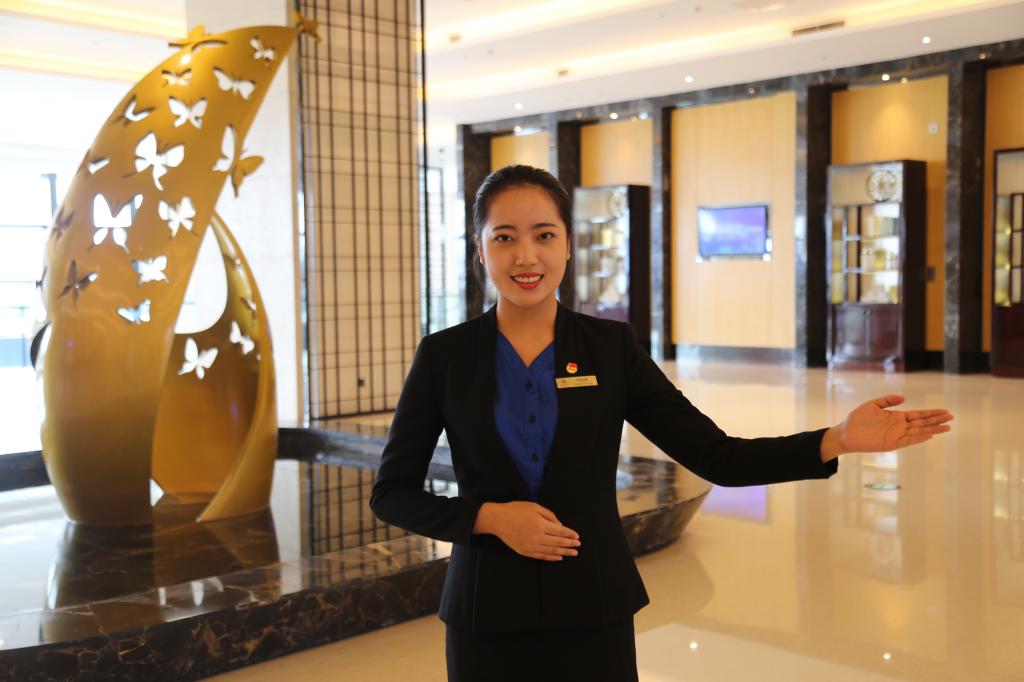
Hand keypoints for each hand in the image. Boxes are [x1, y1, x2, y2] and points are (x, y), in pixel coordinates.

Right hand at [473, 501, 580, 561]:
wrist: (497, 520)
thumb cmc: (515, 510)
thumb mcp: (534, 507)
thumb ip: (549, 515)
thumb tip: (560, 525)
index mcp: (540, 524)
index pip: (559, 531)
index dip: (569, 534)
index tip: (577, 536)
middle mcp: (537, 537)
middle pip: (557, 542)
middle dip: (569, 544)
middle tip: (578, 546)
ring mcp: (530, 546)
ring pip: (551, 551)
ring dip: (564, 552)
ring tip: (573, 553)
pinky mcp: (524, 551)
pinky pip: (541, 556)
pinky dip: (551, 557)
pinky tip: (559, 557)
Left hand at [821, 394, 953, 460]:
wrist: (845, 433)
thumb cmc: (857, 419)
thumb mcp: (873, 405)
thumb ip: (888, 400)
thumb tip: (904, 398)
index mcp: (897, 417)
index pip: (918, 414)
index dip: (932, 413)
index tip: (945, 411)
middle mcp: (899, 427)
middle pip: (922, 423)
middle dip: (937, 420)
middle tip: (952, 418)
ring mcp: (896, 436)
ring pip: (918, 432)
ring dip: (932, 430)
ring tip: (946, 427)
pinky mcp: (890, 444)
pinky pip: (907, 441)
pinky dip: (918, 438)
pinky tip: (928, 435)